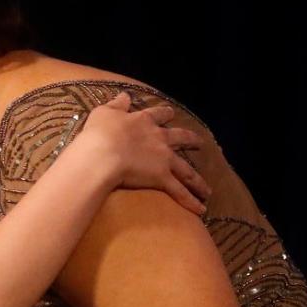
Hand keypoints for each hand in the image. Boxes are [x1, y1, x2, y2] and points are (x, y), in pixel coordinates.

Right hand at [82, 92, 210, 215]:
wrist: (102, 153)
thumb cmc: (99, 133)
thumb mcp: (104, 112)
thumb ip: (117, 104)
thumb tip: (125, 95)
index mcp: (143, 121)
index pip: (158, 114)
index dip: (164, 114)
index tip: (170, 114)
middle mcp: (158, 138)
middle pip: (180, 138)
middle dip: (191, 140)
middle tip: (200, 144)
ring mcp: (163, 159)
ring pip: (186, 170)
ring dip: (198, 181)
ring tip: (207, 190)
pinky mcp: (162, 177)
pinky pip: (179, 192)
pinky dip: (191, 201)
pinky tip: (201, 210)